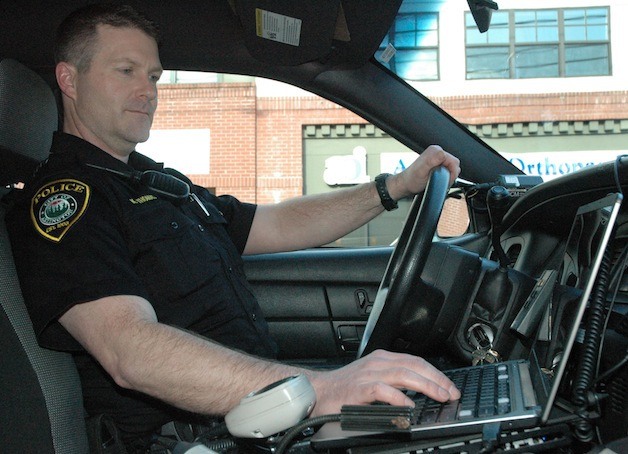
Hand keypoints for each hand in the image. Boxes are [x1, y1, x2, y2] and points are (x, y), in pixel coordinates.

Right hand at [307, 349, 460, 416]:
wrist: (318, 390)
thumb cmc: (345, 387)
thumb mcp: (373, 378)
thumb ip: (394, 381)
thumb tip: (419, 390)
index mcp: (382, 359)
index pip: (416, 361)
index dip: (436, 373)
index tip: (450, 386)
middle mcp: (378, 363)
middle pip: (415, 366)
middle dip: (437, 379)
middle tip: (451, 393)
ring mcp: (369, 374)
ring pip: (404, 375)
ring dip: (426, 386)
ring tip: (440, 396)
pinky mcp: (360, 389)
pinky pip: (384, 390)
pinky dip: (399, 398)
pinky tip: (410, 406)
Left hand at [388, 145, 460, 199]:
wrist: (406, 184)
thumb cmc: (412, 179)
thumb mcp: (422, 170)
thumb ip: (433, 161)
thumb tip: (443, 154)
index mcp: (435, 151)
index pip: (454, 161)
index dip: (451, 173)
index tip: (443, 179)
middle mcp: (437, 151)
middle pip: (454, 164)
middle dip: (450, 174)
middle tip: (439, 180)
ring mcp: (438, 157)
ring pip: (453, 167)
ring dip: (448, 175)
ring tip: (437, 179)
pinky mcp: (438, 162)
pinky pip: (449, 169)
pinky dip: (446, 176)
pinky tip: (437, 178)